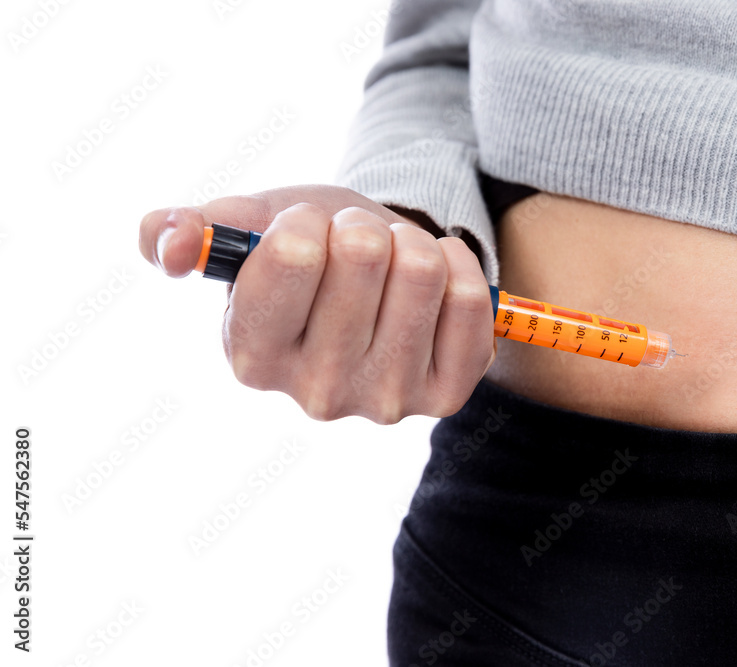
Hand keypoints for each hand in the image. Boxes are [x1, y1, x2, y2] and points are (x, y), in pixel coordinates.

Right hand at [139, 185, 496, 422]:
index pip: (293, 254)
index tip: (306, 229)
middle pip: (363, 254)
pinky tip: (436, 277)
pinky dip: (458, 263)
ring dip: (410, 241)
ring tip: (394, 259)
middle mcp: (316, 394)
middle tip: (356, 244)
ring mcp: (387, 400)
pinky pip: (472, 298)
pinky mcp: (448, 395)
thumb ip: (191, 232)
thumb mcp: (251, 229)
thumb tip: (169, 246)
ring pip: (422, 271)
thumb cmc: (312, 254)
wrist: (383, 281)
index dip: (306, 221)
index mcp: (253, 356)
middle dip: (361, 226)